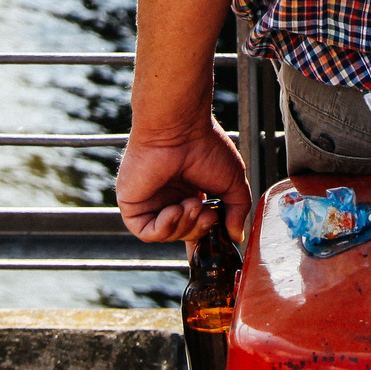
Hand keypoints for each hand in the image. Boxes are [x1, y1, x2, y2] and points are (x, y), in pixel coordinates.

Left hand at [117, 116, 250, 243]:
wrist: (179, 128)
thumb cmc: (205, 144)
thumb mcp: (233, 181)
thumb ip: (237, 211)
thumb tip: (237, 236)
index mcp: (189, 191)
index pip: (193, 226)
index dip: (204, 237)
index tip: (217, 241)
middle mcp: (168, 197)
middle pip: (183, 234)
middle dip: (198, 230)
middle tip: (207, 214)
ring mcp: (150, 201)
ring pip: (166, 235)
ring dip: (184, 226)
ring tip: (192, 204)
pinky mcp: (133, 204)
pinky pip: (146, 232)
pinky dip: (164, 227)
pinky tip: (174, 210)